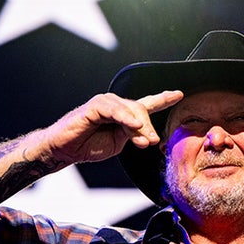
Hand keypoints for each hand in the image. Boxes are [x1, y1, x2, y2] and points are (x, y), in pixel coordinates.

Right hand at [38, 90, 182, 165]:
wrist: (65, 149)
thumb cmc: (88, 145)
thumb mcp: (117, 143)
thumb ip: (132, 136)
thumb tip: (148, 136)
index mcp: (123, 114)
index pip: (146, 104)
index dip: (163, 99)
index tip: (178, 94)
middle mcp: (116, 105)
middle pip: (141, 110)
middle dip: (149, 127)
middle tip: (152, 143)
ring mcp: (105, 103)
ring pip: (130, 110)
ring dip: (139, 127)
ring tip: (144, 141)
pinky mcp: (94, 106)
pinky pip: (114, 110)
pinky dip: (125, 117)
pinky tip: (133, 125)